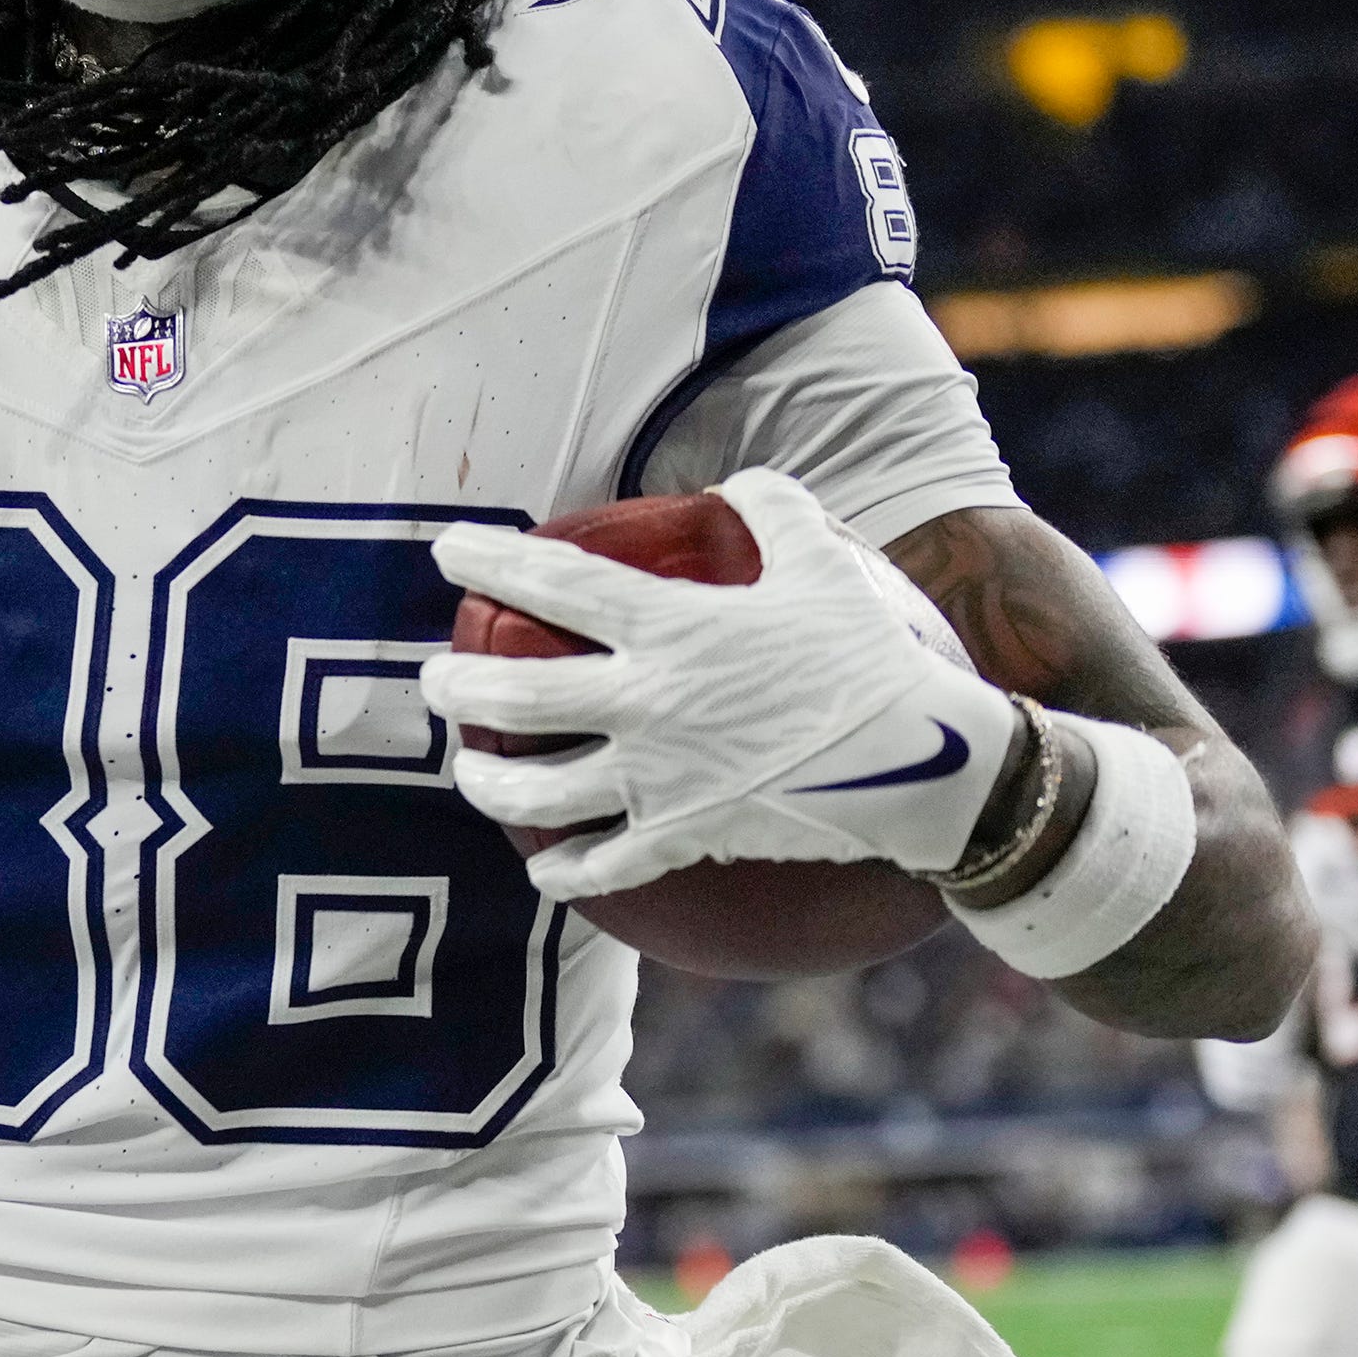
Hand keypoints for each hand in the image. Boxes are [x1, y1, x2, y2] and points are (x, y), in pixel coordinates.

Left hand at [423, 467, 1021, 900]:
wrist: (922, 760)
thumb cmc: (872, 652)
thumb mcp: (825, 558)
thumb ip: (773, 506)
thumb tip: (737, 486)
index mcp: (672, 627)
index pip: (556, 583)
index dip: (492, 560)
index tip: (448, 550)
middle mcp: (648, 703)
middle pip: (516, 697)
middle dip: (455, 689)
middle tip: (434, 682)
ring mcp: (660, 779)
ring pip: (538, 792)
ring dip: (487, 784)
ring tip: (469, 773)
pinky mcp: (685, 836)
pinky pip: (602, 865)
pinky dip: (563, 870)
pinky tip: (543, 868)